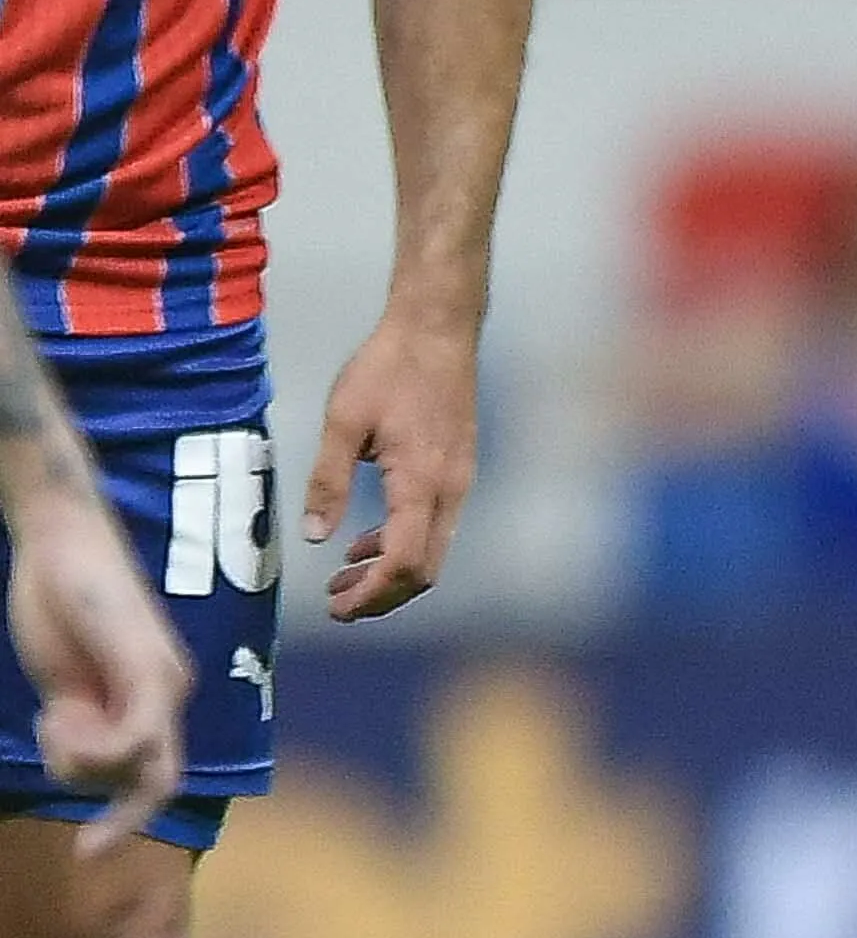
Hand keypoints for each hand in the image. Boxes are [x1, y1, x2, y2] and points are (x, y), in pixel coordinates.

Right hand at [4, 480, 183, 849]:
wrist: (61, 540)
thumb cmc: (61, 603)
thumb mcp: (66, 679)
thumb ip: (79, 721)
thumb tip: (78, 764)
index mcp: (154, 696)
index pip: (155, 773)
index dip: (125, 816)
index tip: (87, 851)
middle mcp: (169, 692)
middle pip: (158, 781)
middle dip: (122, 820)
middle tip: (86, 852)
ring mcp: (161, 680)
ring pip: (135, 765)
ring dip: (81, 763)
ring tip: (50, 718)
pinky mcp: (145, 666)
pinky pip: (137, 735)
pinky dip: (95, 746)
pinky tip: (56, 717)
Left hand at [309, 306, 482, 620]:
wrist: (438, 330)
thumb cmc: (389, 368)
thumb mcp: (343, 421)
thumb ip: (328, 481)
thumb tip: (314, 535)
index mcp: (421, 483)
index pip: (404, 562)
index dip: (370, 594)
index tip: (336, 607)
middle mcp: (450, 491)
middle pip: (426, 569)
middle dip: (382, 596)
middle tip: (336, 603)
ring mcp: (460, 483)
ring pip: (434, 552)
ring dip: (391, 573)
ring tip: (344, 577)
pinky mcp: (458, 472)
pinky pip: (436, 528)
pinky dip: (403, 547)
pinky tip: (367, 540)